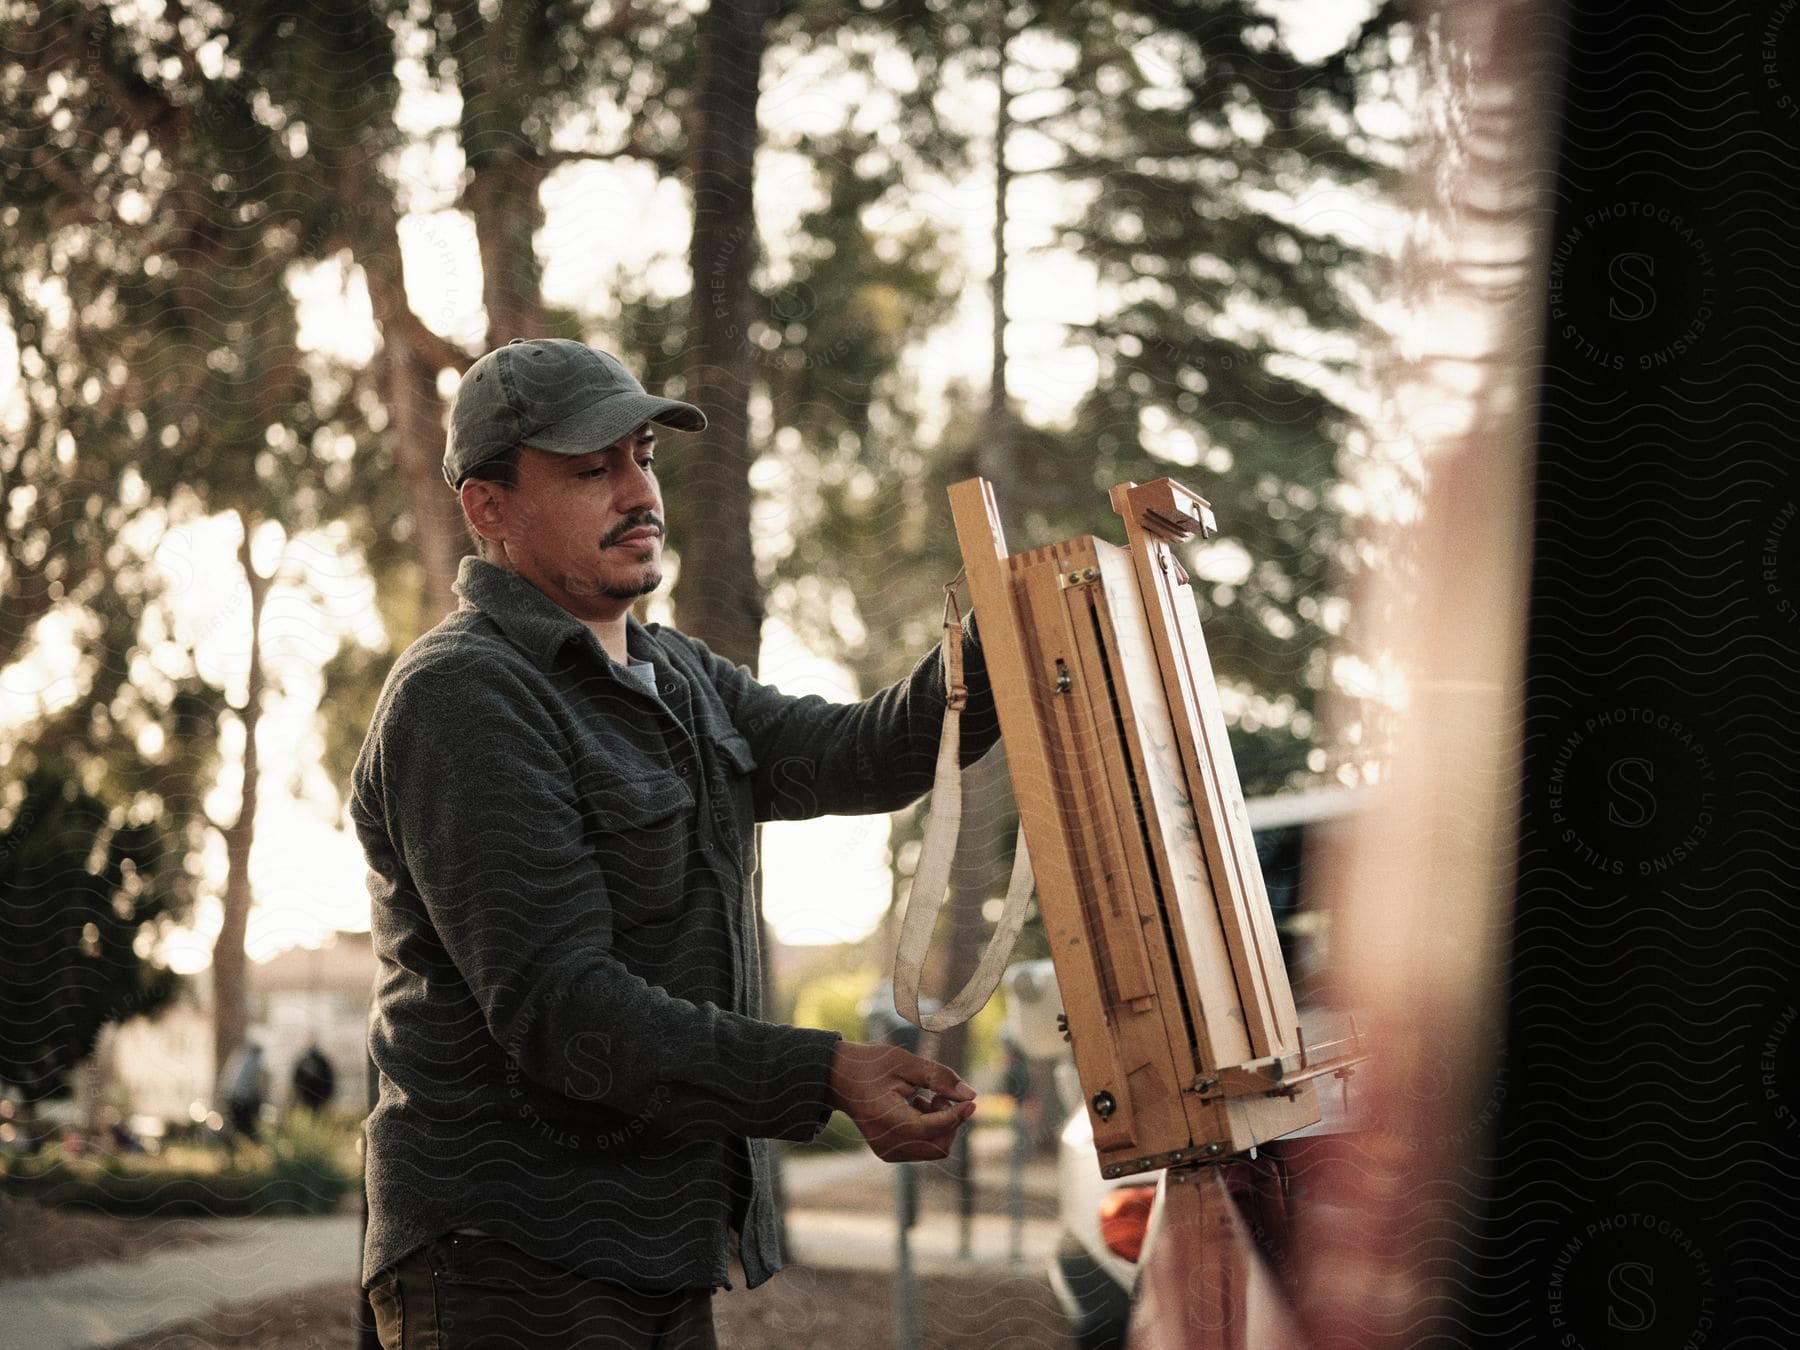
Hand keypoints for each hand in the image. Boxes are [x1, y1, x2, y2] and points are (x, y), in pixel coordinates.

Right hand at [826, 1041, 977, 1163]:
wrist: (839, 1078)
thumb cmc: (871, 1064)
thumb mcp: (905, 1062)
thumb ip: (938, 1078)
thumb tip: (971, 1095)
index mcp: (887, 1118)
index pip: (932, 1128)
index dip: (956, 1115)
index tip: (972, 1101)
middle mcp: (886, 1142)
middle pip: (937, 1146)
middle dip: (950, 1122)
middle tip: (941, 1095)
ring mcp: (886, 1150)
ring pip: (933, 1149)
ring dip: (941, 1126)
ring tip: (927, 1098)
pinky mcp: (888, 1152)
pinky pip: (922, 1148)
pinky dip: (929, 1130)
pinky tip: (918, 1107)